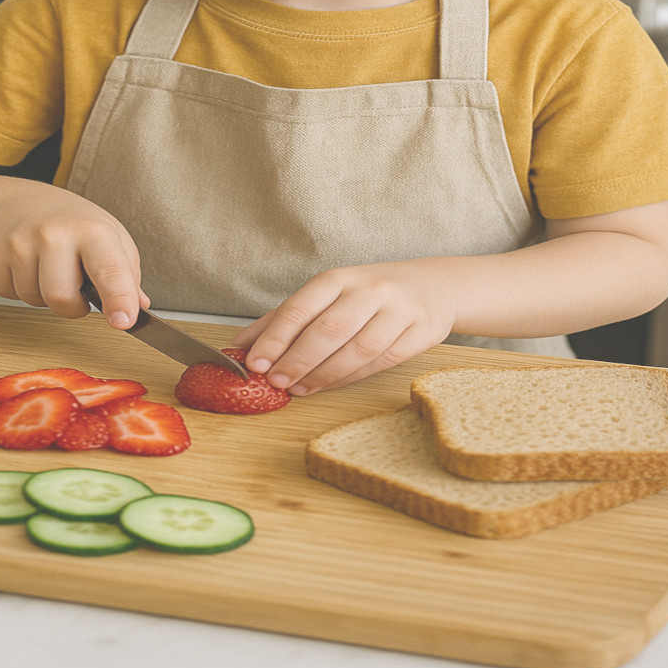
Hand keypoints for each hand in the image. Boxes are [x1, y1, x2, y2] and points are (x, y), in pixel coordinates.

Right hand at [0, 183, 148, 327]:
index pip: (110, 270)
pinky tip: (22, 263)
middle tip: (73, 282)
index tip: (124, 321)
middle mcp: (54, 233)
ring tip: (44, 264)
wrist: (11, 200)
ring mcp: (17, 242)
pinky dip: (17, 287)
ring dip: (42, 293)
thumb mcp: (106, 235)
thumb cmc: (67, 220)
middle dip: (71, 304)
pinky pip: (7, 293)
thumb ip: (125, 273)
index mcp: (92, 229)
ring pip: (32, 300)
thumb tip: (139, 306)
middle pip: (61, 300)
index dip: (119, 299)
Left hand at [229, 259, 457, 395]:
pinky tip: (329, 385)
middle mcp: (368, 289)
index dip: (275, 338)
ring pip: (356, 348)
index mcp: (338, 278)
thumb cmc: (367, 294)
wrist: (431, 286)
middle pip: (328, 329)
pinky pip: (380, 361)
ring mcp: (397, 310)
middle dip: (297, 359)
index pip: (300, 307)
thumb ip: (282, 321)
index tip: (254, 363)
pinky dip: (350, 377)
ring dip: (323, 374)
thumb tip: (236, 347)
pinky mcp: (418, 332)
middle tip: (275, 382)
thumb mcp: (325, 296)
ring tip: (298, 389)